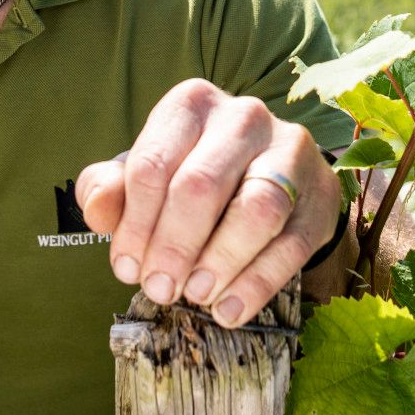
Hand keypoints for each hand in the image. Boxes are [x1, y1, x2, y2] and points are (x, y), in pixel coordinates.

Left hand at [76, 80, 340, 328]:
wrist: (271, 172)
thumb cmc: (193, 171)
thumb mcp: (148, 172)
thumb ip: (111, 188)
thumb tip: (95, 209)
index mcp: (192, 104)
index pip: (153, 164)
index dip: (135, 224)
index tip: (127, 269)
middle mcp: (243, 117)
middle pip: (201, 186)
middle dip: (174, 246)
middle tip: (160, 289)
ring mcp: (289, 152)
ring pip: (257, 209)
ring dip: (220, 262)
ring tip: (195, 295)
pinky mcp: (320, 194)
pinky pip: (291, 244)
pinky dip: (257, 283)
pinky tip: (229, 310)